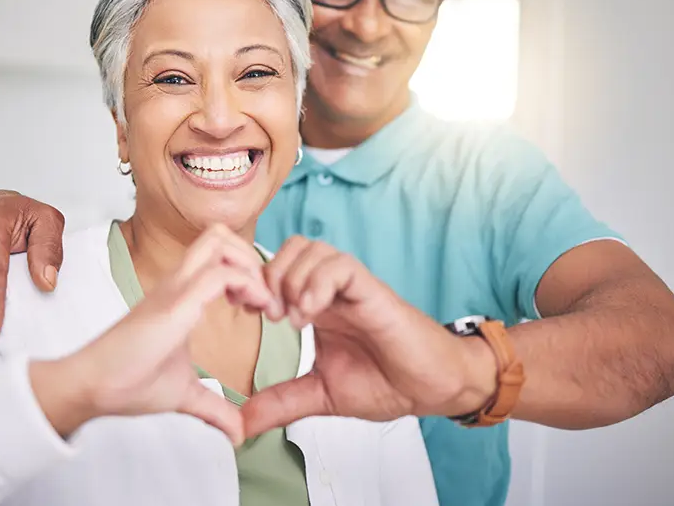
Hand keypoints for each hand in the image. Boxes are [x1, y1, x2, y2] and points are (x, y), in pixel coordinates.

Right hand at [31, 224, 275, 444]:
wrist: (94, 388)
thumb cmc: (129, 383)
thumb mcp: (185, 393)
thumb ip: (215, 407)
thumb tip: (239, 433)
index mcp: (181, 294)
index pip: (219, 253)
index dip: (248, 270)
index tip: (261, 308)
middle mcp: (179, 282)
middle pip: (220, 234)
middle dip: (253, 257)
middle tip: (265, 298)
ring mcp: (176, 288)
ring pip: (220, 241)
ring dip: (252, 266)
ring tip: (261, 304)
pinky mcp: (175, 304)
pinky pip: (219, 274)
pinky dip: (247, 285)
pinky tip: (253, 312)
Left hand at [244, 236, 497, 436]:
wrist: (432, 388)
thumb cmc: (386, 383)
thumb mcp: (320, 395)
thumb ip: (281, 403)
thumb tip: (241, 425)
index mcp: (316, 306)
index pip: (277, 267)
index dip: (255, 281)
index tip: (246, 313)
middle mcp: (331, 290)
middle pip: (290, 248)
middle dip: (269, 276)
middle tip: (271, 316)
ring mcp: (351, 288)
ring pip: (311, 249)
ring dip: (291, 279)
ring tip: (293, 319)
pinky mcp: (372, 290)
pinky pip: (340, 265)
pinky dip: (317, 283)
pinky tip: (311, 314)